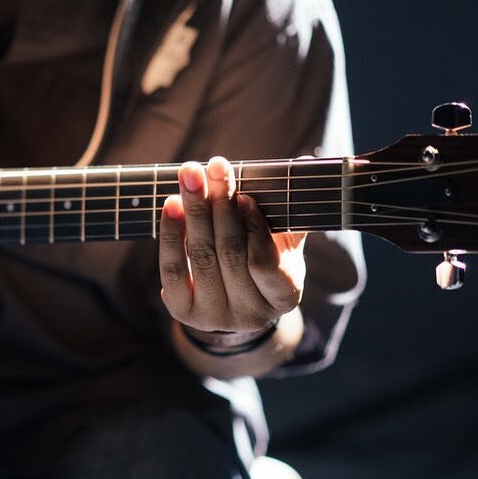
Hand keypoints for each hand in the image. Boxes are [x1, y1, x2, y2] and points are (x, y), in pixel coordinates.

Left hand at [158, 156, 306, 351]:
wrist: (232, 300)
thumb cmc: (263, 260)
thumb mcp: (283, 242)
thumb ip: (290, 209)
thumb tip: (305, 162)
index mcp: (284, 296)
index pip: (266, 264)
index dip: (254, 229)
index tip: (245, 197)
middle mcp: (250, 314)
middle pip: (230, 254)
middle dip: (221, 205)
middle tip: (215, 167)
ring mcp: (214, 316)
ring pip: (201, 257)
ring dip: (194, 211)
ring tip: (190, 175)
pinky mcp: (183, 311)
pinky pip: (173, 269)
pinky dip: (172, 234)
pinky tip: (172, 204)